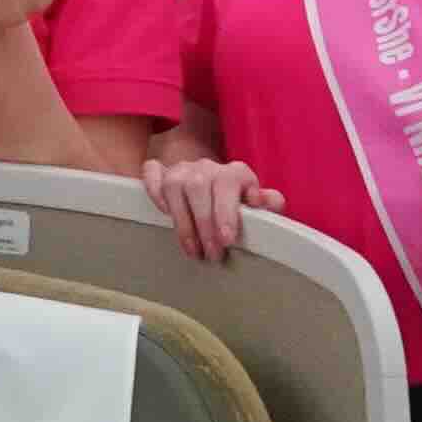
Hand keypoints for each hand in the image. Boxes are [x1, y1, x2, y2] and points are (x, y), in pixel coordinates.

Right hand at [146, 155, 280, 264]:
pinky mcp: (160, 172)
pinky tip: (164, 214)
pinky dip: (155, 193)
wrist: (212, 180)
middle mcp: (206, 167)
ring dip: (182, 221)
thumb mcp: (256, 203)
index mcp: (234, 172)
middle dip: (204, 225)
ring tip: (192, 250)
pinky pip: (152, 175)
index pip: (229, 184)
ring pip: (174, 185)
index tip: (227, 239)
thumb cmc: (236, 201)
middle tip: (212, 254)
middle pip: (199, 188)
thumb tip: (270, 202)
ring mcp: (181, 169)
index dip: (227, 212)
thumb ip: (268, 203)